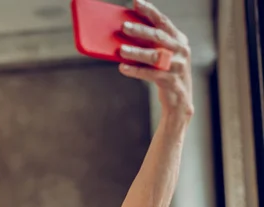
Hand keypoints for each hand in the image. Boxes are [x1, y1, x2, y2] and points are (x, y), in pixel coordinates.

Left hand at [118, 0, 193, 118]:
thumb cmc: (164, 73)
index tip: (136, 2)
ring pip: (154, 56)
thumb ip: (150, 44)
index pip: (163, 21)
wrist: (179, 101)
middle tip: (123, 26)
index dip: (150, 11)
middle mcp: (181, 50)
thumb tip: (123, 33)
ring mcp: (178, 66)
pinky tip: (122, 68)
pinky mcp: (172, 81)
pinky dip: (135, 70)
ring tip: (121, 49)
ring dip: (136, 52)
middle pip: (158, 36)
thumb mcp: (161, 56)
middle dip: (140, 30)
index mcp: (178, 39)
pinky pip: (150, 74)